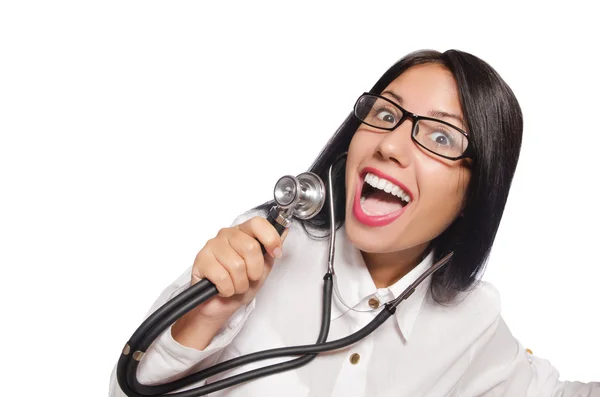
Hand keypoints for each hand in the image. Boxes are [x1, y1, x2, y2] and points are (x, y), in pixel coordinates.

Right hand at [172, 216, 286, 343]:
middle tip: (248, 278)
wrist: (220, 306)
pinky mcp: (201, 260)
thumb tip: (284, 230)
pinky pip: (222, 277)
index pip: (258, 223)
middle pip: (250, 247)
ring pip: (236, 265)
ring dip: (240, 283)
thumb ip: (272, 249)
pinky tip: (223, 288)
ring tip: (235, 285)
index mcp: (243, 232)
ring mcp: (212, 246)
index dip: (270, 238)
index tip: (276, 253)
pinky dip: (227, 289)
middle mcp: (227, 234)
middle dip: (254, 270)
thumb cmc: (240, 285)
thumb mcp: (263, 268)